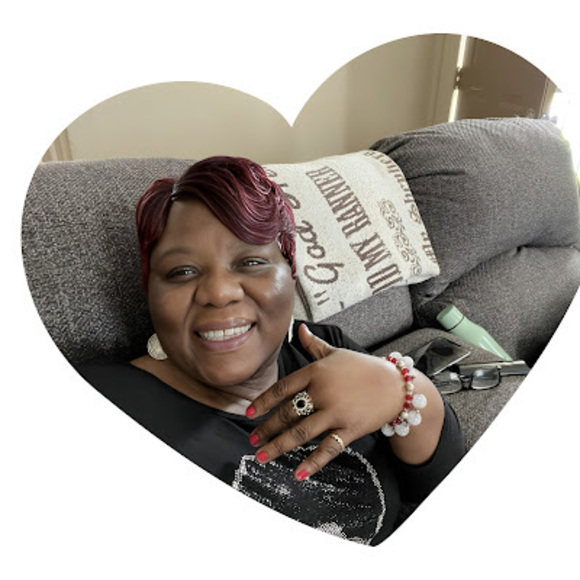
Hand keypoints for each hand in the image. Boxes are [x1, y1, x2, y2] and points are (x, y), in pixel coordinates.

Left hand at [246, 324, 411, 479]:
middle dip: (267, 428)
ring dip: (279, 446)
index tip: (249, 413)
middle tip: (253, 439)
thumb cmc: (363, 367)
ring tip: (262, 456)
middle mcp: (323, 391)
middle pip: (288, 413)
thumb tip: (298, 328)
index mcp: (316, 371)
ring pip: (301, 432)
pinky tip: (298, 474)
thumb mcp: (336, 352)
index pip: (282, 388)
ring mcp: (336, 411)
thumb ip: (314, 344)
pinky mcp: (350, 428)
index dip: (263, 402)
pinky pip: (327, 448)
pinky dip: (312, 463)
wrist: (396, 384)